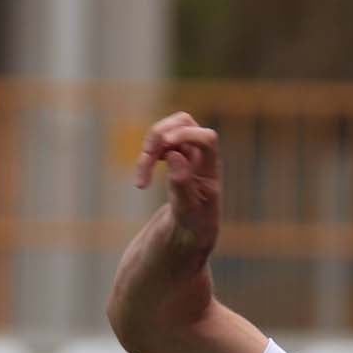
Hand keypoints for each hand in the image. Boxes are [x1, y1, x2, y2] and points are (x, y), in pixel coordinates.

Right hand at [134, 111, 220, 255]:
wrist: (192, 230)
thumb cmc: (194, 224)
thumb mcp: (187, 212)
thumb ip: (182, 184)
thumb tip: (175, 154)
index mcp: (210, 171)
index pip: (208, 139)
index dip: (186, 135)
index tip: (166, 148)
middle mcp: (201, 156)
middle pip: (183, 122)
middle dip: (160, 134)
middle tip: (147, 157)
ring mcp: (188, 152)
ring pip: (166, 128)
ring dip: (149, 146)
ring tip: (142, 179)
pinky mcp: (175, 153)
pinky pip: (158, 140)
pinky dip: (147, 153)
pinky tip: (145, 175)